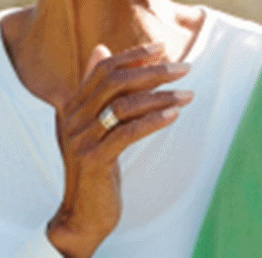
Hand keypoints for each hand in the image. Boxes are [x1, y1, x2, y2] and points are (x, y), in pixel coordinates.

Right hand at [46, 43, 192, 257]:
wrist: (82, 213)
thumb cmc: (96, 165)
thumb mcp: (95, 124)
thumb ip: (98, 90)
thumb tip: (101, 48)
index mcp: (73, 105)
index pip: (104, 69)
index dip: (133, 55)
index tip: (162, 48)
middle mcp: (73, 118)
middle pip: (116, 82)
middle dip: (153, 71)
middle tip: (184, 68)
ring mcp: (81, 139)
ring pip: (124, 105)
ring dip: (160, 96)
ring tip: (188, 94)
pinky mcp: (94, 160)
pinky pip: (127, 132)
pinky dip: (153, 120)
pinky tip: (174, 115)